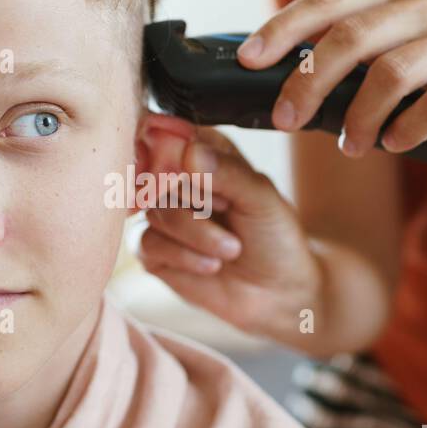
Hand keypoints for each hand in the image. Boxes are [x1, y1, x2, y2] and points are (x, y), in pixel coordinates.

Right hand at [133, 112, 323, 339]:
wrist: (278, 292)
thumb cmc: (274, 237)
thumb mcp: (262, 198)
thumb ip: (227, 172)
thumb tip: (189, 152)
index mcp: (204, 153)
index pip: (171, 136)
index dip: (181, 156)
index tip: (208, 181)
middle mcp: (178, 181)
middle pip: (158, 175)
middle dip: (197, 201)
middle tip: (228, 214)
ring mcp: (163, 216)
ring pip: (155, 212)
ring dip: (197, 233)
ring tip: (231, 249)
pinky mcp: (154, 250)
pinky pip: (148, 243)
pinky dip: (183, 255)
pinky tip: (211, 265)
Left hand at [237, 0, 426, 159]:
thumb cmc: (420, 79)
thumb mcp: (380, 51)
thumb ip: (334, 49)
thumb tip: (258, 71)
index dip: (283, 29)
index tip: (248, 61)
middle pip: (354, 37)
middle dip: (309, 82)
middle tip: (286, 119)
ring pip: (392, 74)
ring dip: (358, 118)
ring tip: (347, 148)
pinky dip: (405, 131)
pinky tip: (391, 145)